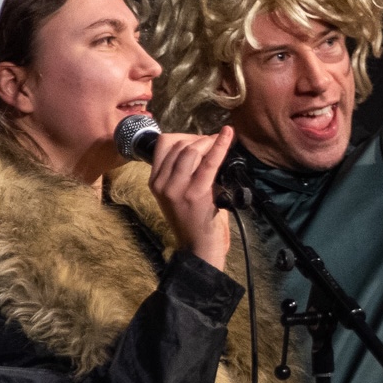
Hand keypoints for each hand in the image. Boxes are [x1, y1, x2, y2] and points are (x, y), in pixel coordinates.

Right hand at [147, 125, 232, 270]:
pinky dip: (220, 146)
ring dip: (208, 141)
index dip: (184, 136)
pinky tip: (228, 136)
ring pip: (191, 151)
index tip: (200, 140)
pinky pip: (209, 163)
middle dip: (199, 138)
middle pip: (179, 145)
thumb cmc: (193, 218)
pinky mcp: (195, 193)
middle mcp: (161, 183)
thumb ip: (181, 171)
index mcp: (154, 181)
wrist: (198, 246)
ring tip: (220, 141)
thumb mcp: (178, 192)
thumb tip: (200, 145)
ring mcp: (176, 188)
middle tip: (213, 141)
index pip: (163, 145)